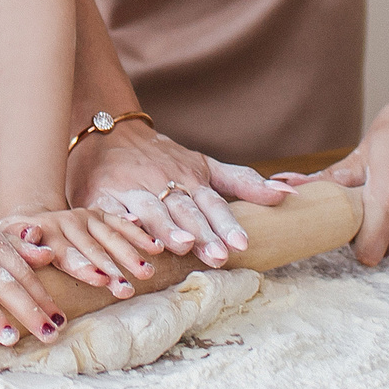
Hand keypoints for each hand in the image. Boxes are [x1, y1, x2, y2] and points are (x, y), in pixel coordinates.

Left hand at [5, 205, 159, 297]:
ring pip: (111, 236)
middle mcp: (69, 223)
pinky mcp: (99, 216)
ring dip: (130, 254)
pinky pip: (121, 224)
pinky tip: (156, 246)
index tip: (101, 280)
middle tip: (128, 288)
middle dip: (113, 268)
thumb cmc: (14, 238)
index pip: (67, 252)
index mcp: (47, 232)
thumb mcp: (7, 240)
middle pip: (94, 248)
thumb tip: (36, 241)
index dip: (84, 266)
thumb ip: (20, 244)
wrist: (27, 214)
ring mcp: (86, 218)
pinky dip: (138, 234)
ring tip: (147, 272)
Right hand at [67, 123, 285, 267]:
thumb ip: (243, 181)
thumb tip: (287, 196)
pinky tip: (129, 238)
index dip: (226, 224)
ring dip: (166, 229)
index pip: (212, 204)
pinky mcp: (101, 198)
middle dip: (202, 233)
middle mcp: (162, 184)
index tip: (242, 244)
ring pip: (151, 212)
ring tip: (181, 246)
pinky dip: (119, 226)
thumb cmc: (164, 157)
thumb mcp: (204, 165)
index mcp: (189, 179)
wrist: (109, 132)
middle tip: (218, 255)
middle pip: (185, 211)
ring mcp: (131, 191)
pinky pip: (109, 215)